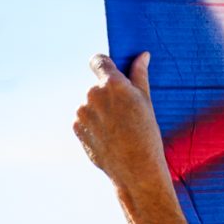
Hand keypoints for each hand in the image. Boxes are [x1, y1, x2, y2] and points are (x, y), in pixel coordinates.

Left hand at [73, 53, 170, 196]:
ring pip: (91, 105)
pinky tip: (109, 137)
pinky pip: (85, 120)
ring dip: (101, 112)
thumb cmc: (147, 133)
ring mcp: (82, 112)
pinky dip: (94, 125)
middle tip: (125, 114)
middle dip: (108, 96)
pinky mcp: (77, 127)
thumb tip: (142, 55)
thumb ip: (139, 75)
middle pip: (97, 87)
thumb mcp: (147, 101)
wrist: (136, 168)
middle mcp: (93, 94)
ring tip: (118, 130)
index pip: (98, 60)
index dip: (103, 64)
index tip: (108, 70)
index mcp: (112, 84)